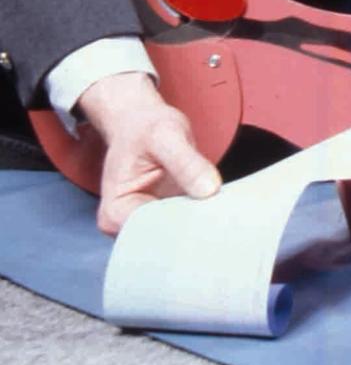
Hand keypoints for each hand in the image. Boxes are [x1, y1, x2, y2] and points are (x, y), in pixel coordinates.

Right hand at [74, 71, 220, 235]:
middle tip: (222, 215)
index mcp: (115, 212)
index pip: (149, 234)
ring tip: (221, 210)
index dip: (180, 226)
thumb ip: (187, 163)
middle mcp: (127, 225)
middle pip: (164, 240)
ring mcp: (148, 223)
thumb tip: (210, 190)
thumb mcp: (167, 135)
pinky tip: (218, 207)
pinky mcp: (167, 217)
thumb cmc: (147, 128)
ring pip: (178, 235)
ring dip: (199, 223)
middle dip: (192, 228)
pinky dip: (202, 217)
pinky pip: (187, 224)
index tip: (209, 212)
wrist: (143, 123)